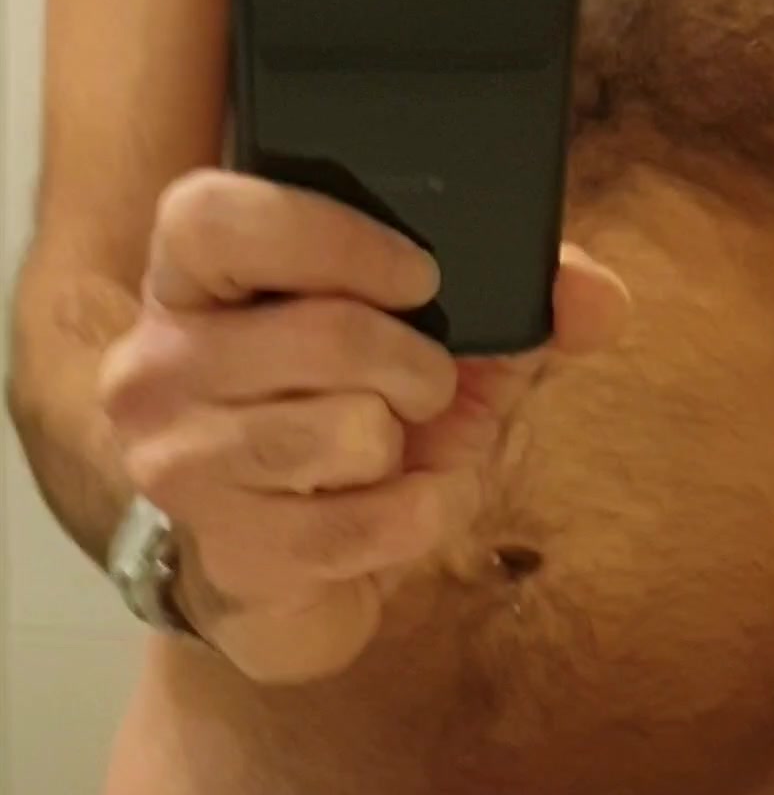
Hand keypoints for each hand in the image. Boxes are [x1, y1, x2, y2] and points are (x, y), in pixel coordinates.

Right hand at [101, 171, 625, 679]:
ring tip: (384, 452)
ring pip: (352, 429)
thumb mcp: (433, 352)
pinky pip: (370, 523)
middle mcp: (157, 362)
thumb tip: (596, 297)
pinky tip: (388, 512)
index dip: (332, 238)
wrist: (288, 577)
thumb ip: (517, 307)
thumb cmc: (352, 429)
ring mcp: (177, 461)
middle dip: (418, 368)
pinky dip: (416, 518)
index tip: (422, 276)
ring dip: (408, 448)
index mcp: (193, 279)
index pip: (214, 217)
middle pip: (325, 332)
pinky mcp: (227, 551)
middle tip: (420, 388)